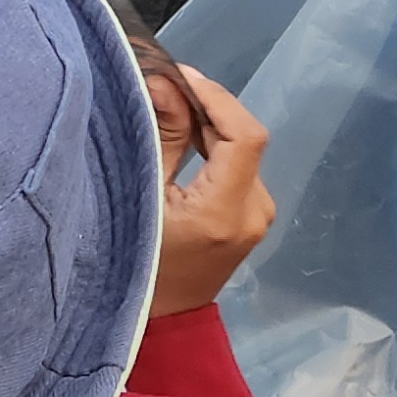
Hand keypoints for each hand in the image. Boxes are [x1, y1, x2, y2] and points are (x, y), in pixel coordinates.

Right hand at [144, 59, 272, 316]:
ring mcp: (259, 215)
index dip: (215, 97)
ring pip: (242, 148)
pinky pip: (239, 165)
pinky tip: (184, 134)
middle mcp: (255, 211)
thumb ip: (160, 139)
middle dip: (206, 105)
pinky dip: (214, 143)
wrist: (161, 320)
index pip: (244, 135)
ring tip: (168, 106)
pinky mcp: (253, 214)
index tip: (178, 76)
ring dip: (209, 123)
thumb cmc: (137, 264)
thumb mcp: (140, 199)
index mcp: (226, 212)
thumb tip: (166, 83)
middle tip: (162, 86)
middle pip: (244, 138)